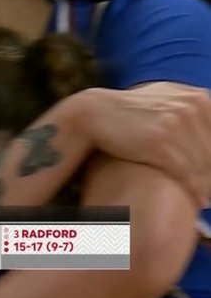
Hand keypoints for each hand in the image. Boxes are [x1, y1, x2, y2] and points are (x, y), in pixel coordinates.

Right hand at [81, 83, 210, 206]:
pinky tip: (200, 200)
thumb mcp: (167, 97)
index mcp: (198, 98)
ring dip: (208, 186)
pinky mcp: (159, 143)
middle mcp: (190, 108)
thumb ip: (192, 106)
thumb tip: (210, 113)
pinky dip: (196, 190)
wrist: (97, 113)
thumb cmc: (133, 110)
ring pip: (204, 165)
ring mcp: (175, 124)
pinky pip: (187, 172)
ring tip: (208, 198)